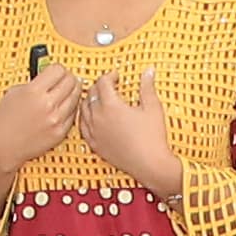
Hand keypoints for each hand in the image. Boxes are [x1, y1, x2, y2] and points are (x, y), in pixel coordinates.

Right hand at [0, 55, 85, 182]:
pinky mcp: (60, 132)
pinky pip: (74, 114)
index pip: (59, 69)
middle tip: (64, 80)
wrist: (2, 146)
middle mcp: (47, 105)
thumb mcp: (13, 92)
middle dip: (68, 78)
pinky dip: (70, 109)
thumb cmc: (4, 120)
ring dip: (72, 92)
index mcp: (34, 91)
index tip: (56, 71)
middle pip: (72, 81)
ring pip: (76, 97)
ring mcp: (56, 120)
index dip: (58, 69)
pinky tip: (62, 108)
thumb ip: (34, 82)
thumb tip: (49, 76)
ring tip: (65, 93)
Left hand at [79, 61, 185, 198]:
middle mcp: (98, 117)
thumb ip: (147, 87)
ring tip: (99, 99)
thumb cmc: (153, 137)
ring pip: (83, 109)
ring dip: (90, 100)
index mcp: (111, 105)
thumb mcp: (152, 107)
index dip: (109, 76)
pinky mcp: (95, 144)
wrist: (150, 164)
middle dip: (99, 86)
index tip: (116, 76)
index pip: (102, 83)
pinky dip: (85, 118)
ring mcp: (94, 132)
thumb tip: (149, 71)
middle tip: (109, 86)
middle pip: (91, 94)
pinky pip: (82, 127)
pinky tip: (92, 117)